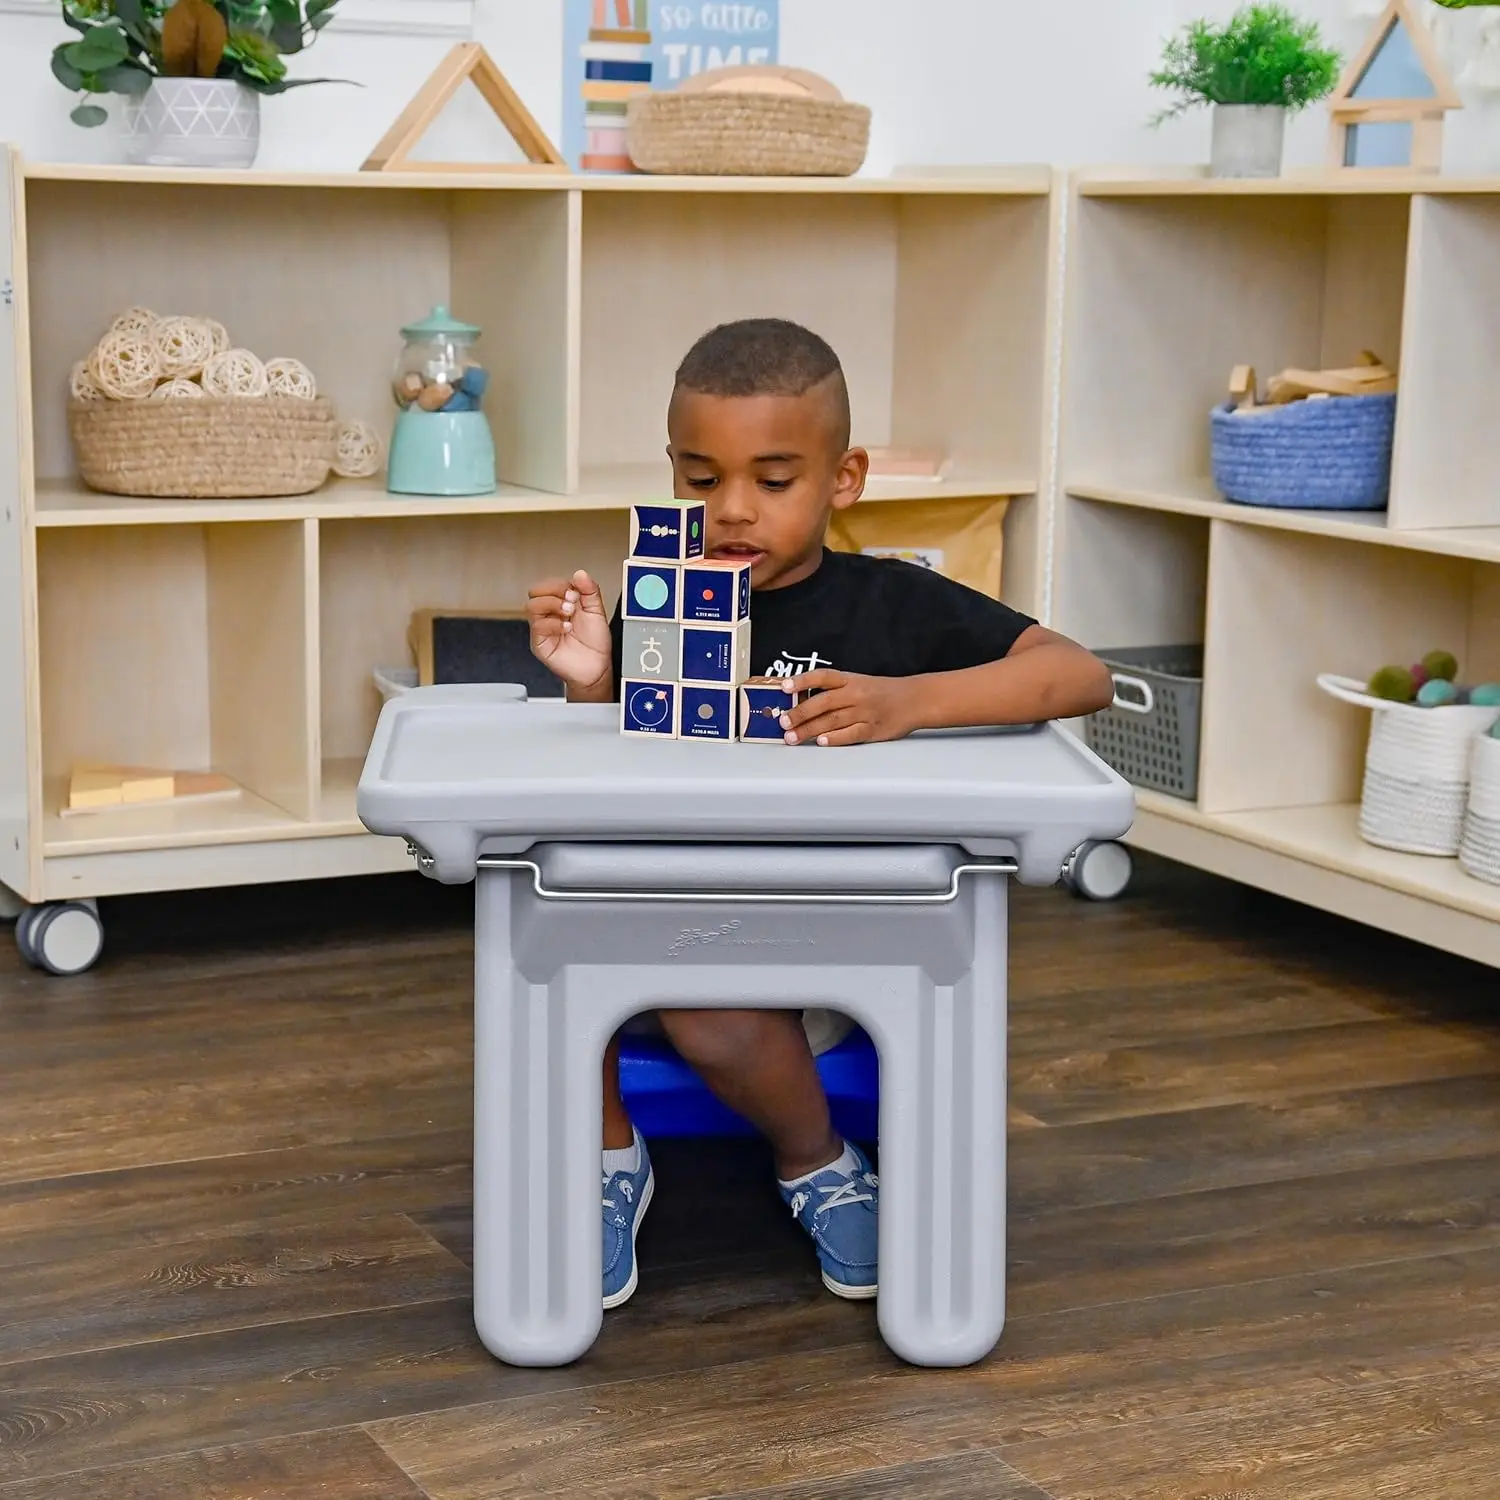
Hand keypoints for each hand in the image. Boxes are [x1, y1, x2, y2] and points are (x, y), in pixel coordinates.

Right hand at [526, 570, 611, 689]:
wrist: (597, 668)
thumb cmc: (595, 644)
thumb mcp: (597, 612)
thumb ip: (590, 591)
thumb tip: (580, 573)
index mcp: (561, 603)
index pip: (549, 584)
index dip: (561, 584)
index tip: (576, 593)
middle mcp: (550, 614)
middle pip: (535, 591)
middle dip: (554, 592)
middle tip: (571, 602)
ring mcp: (543, 628)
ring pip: (531, 606)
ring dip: (552, 605)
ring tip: (569, 615)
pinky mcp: (540, 643)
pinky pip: (537, 627)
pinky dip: (553, 624)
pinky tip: (566, 628)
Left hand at [777, 669, 916, 746]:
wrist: (915, 699)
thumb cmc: (882, 692)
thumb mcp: (858, 683)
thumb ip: (833, 692)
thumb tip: (800, 702)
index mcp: (850, 680)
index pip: (822, 677)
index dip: (802, 681)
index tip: (784, 687)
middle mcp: (856, 694)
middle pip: (823, 702)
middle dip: (800, 713)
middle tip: (783, 722)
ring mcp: (865, 712)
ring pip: (833, 721)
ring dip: (810, 730)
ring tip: (792, 737)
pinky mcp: (873, 729)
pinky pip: (851, 734)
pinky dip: (835, 738)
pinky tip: (821, 742)